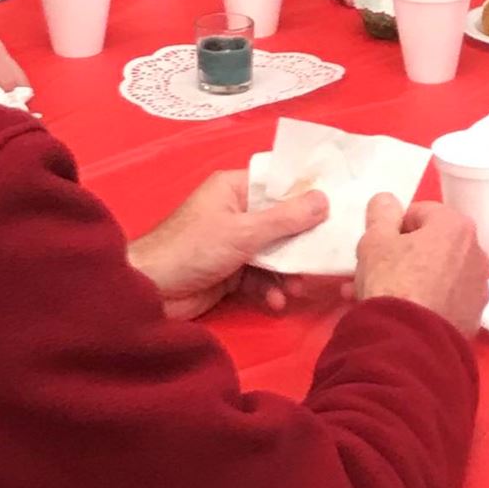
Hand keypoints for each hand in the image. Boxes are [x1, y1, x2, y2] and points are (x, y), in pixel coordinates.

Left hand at [126, 168, 328, 320]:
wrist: (150, 291)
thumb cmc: (192, 249)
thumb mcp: (243, 231)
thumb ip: (286, 219)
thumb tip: (324, 200)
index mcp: (234, 189)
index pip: (278, 184)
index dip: (307, 195)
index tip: (338, 206)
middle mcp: (235, 212)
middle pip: (281, 222)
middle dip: (301, 243)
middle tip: (324, 257)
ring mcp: (233, 243)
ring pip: (274, 254)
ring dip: (288, 272)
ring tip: (298, 288)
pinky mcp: (230, 272)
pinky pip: (260, 277)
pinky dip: (270, 289)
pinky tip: (277, 302)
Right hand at [353, 193, 488, 337]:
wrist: (409, 342)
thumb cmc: (391, 281)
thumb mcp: (374, 240)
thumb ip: (381, 212)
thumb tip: (388, 201)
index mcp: (456, 226)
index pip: (419, 213)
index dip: (393, 227)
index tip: (377, 246)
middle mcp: (476, 253)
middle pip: (432, 245)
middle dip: (402, 256)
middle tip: (373, 272)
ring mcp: (478, 288)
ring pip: (438, 275)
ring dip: (412, 280)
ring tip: (378, 298)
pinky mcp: (474, 318)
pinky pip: (445, 301)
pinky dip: (426, 303)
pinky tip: (401, 315)